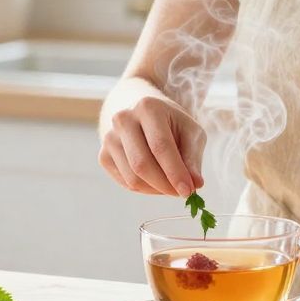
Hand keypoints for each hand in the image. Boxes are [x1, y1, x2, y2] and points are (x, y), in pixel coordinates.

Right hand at [98, 76, 205, 196]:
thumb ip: (193, 158)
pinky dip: (144, 189)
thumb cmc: (172, 124)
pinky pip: (125, 183)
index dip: (175, 171)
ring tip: (171, 184)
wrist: (145, 116)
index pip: (160, 146)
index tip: (189, 190)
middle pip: (142, 164)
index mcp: (148, 108)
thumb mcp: (191, 133)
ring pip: (133, 178)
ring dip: (156, 189)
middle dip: (165, 185)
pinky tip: (156, 180)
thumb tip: (195, 184)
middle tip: (182, 193)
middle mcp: (123, 119)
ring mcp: (109, 138)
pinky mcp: (103, 156)